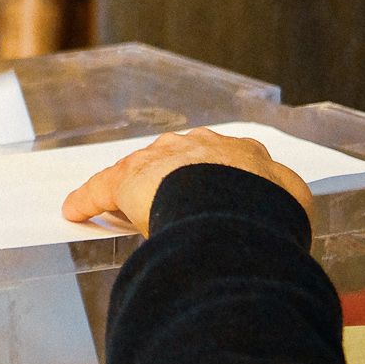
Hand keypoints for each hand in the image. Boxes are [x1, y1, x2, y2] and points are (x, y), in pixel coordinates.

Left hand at [61, 128, 313, 235]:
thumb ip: (282, 204)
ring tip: (116, 207)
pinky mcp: (126, 180)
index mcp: (241, 152)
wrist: (235, 201)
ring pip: (138, 173)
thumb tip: (286, 217)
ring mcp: (160, 160)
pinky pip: (102, 190)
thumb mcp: (290, 202)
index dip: (214, 177)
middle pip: (176, 161)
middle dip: (168, 179)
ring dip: (128, 190)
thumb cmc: (270, 207)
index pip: (222, 160)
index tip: (211, 188)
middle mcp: (197, 146)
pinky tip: (74, 211)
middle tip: (162, 200)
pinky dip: (87, 201)